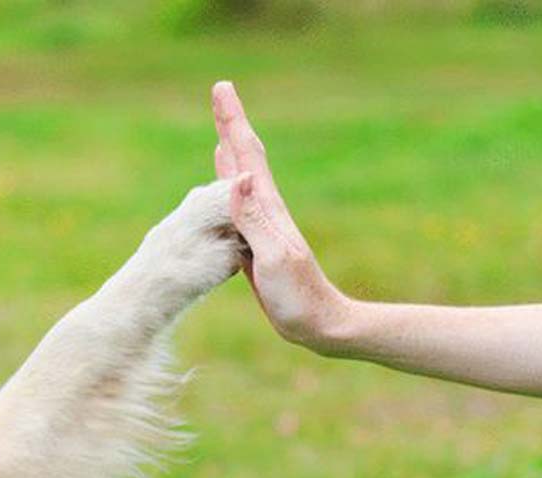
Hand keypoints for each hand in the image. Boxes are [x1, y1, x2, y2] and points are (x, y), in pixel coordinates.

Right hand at [211, 82, 351, 350]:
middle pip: (245, 157)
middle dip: (232, 124)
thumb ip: (254, 220)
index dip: (233, 122)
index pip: (246, 156)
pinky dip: (229, 186)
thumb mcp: (273, 257)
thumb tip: (237, 177)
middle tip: (221, 92)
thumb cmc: (299, 296)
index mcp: (269, 209)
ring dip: (231, 151)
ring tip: (223, 130)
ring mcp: (262, 225)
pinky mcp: (256, 243)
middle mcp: (266, 210)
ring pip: (241, 178)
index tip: (221, 89)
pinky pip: (237, 206)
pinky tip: (226, 183)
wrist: (320, 324)